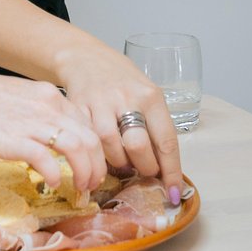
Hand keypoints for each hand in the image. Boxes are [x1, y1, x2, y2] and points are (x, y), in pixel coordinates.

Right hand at [0, 70, 106, 192]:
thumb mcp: (23, 98)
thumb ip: (42, 114)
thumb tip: (55, 136)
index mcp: (52, 97)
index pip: (88, 124)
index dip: (96, 149)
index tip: (94, 165)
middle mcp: (49, 107)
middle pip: (90, 138)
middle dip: (97, 165)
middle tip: (94, 183)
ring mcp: (33, 123)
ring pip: (77, 148)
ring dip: (84, 172)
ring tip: (80, 187)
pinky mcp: (14, 139)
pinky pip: (47, 159)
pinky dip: (56, 174)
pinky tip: (54, 182)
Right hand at [54, 43, 183, 204]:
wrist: (86, 58)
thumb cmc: (123, 80)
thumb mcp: (146, 93)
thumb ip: (155, 124)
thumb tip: (164, 166)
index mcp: (150, 96)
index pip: (166, 140)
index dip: (171, 171)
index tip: (173, 192)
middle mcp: (126, 98)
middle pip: (138, 146)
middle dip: (145, 168)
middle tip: (146, 172)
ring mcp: (100, 103)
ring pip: (112, 148)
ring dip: (120, 164)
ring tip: (124, 164)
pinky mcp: (78, 109)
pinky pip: (90, 141)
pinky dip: (98, 156)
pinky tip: (104, 156)